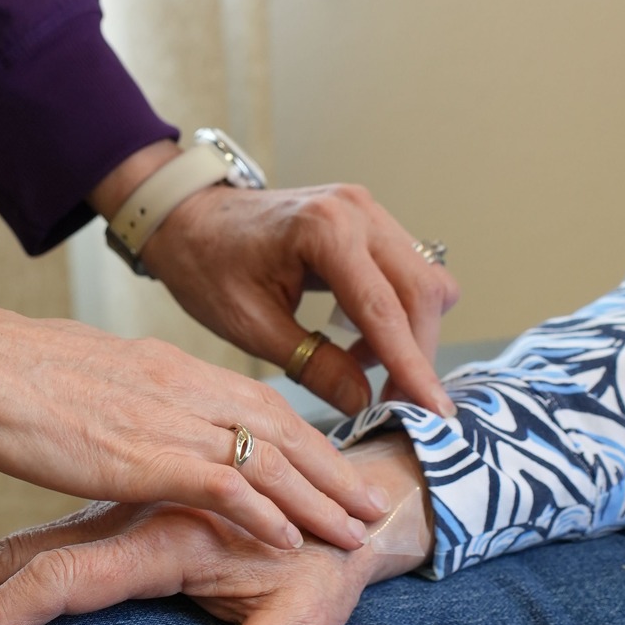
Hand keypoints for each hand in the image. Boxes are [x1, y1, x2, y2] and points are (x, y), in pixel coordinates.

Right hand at [0, 267, 388, 551]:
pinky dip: (263, 510)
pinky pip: (221, 481)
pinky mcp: (137, 452)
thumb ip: (116, 411)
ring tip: (361, 529)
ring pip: (267, 453)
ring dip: (320, 494)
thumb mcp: (77, 388)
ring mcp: (161, 415)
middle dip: (332, 467)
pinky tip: (293, 537)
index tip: (338, 466)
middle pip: (277, 425)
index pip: (252, 401)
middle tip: (374, 502)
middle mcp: (175, 384)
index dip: (302, 436)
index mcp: (161, 368)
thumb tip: (126, 436)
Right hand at [0, 434, 430, 624]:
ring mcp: (120, 522)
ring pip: (22, 549)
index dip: (1, 618)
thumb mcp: (304, 621)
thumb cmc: (332, 565)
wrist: (355, 498)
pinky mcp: (121, 530)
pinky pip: (46, 552)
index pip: (65, 579)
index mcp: (167, 536)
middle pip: (20, 559)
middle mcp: (131, 522)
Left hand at [93, 146, 460, 416]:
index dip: (412, 366)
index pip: (384, 309)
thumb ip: (313, 364)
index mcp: (323, 230)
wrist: (190, 218)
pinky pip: (410, 272)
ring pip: (427, 282)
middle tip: (398, 405)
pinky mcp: (371, 222)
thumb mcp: (250, 326)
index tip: (434, 412)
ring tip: (367, 371)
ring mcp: (369, 211)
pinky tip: (363, 342)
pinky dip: (401, 313)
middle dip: (418, 355)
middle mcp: (358, 211)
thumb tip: (365, 403)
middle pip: (422, 293)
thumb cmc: (207, 266)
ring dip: (413, 334)